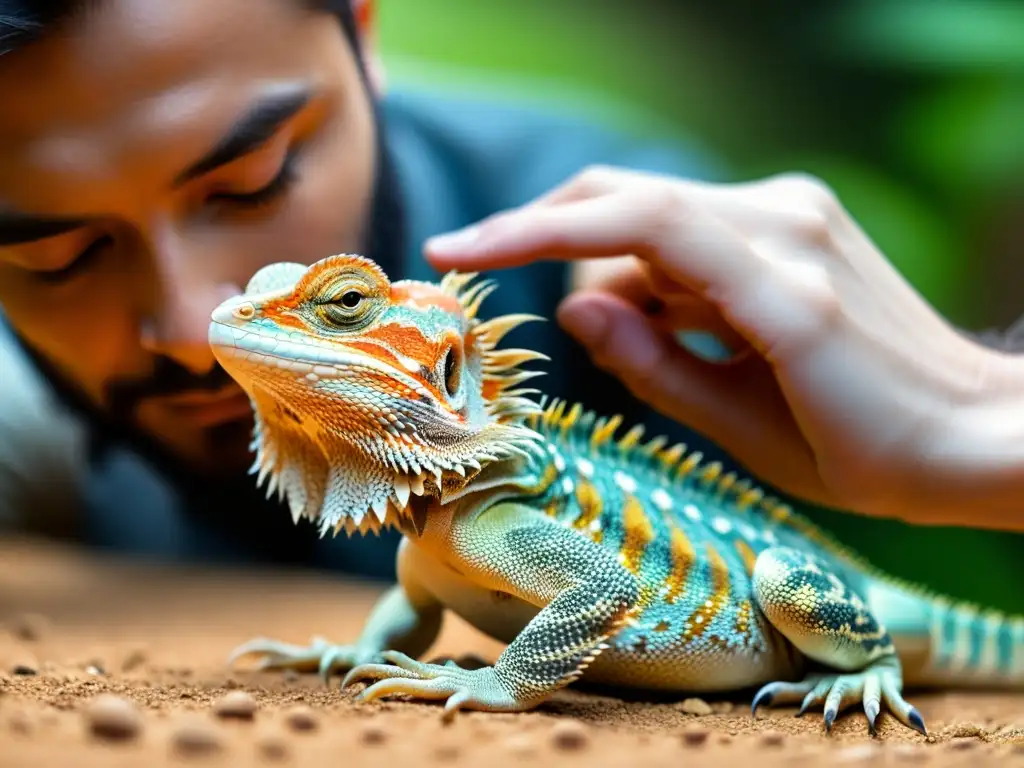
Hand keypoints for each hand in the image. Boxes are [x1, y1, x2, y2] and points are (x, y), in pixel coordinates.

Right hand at [425, 166, 1023, 525]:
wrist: (978, 428)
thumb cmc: (868, 456)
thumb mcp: (746, 434)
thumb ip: (652, 363)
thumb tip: (574, 303)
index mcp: (781, 285)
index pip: (631, 221)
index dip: (529, 232)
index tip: (454, 253)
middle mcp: (786, 219)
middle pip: (627, 197)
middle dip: (550, 238)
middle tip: (501, 288)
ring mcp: (793, 208)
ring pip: (653, 218)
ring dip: (623, 279)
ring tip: (671, 357)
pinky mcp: (795, 214)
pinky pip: (691, 228)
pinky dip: (660, 275)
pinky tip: (696, 330)